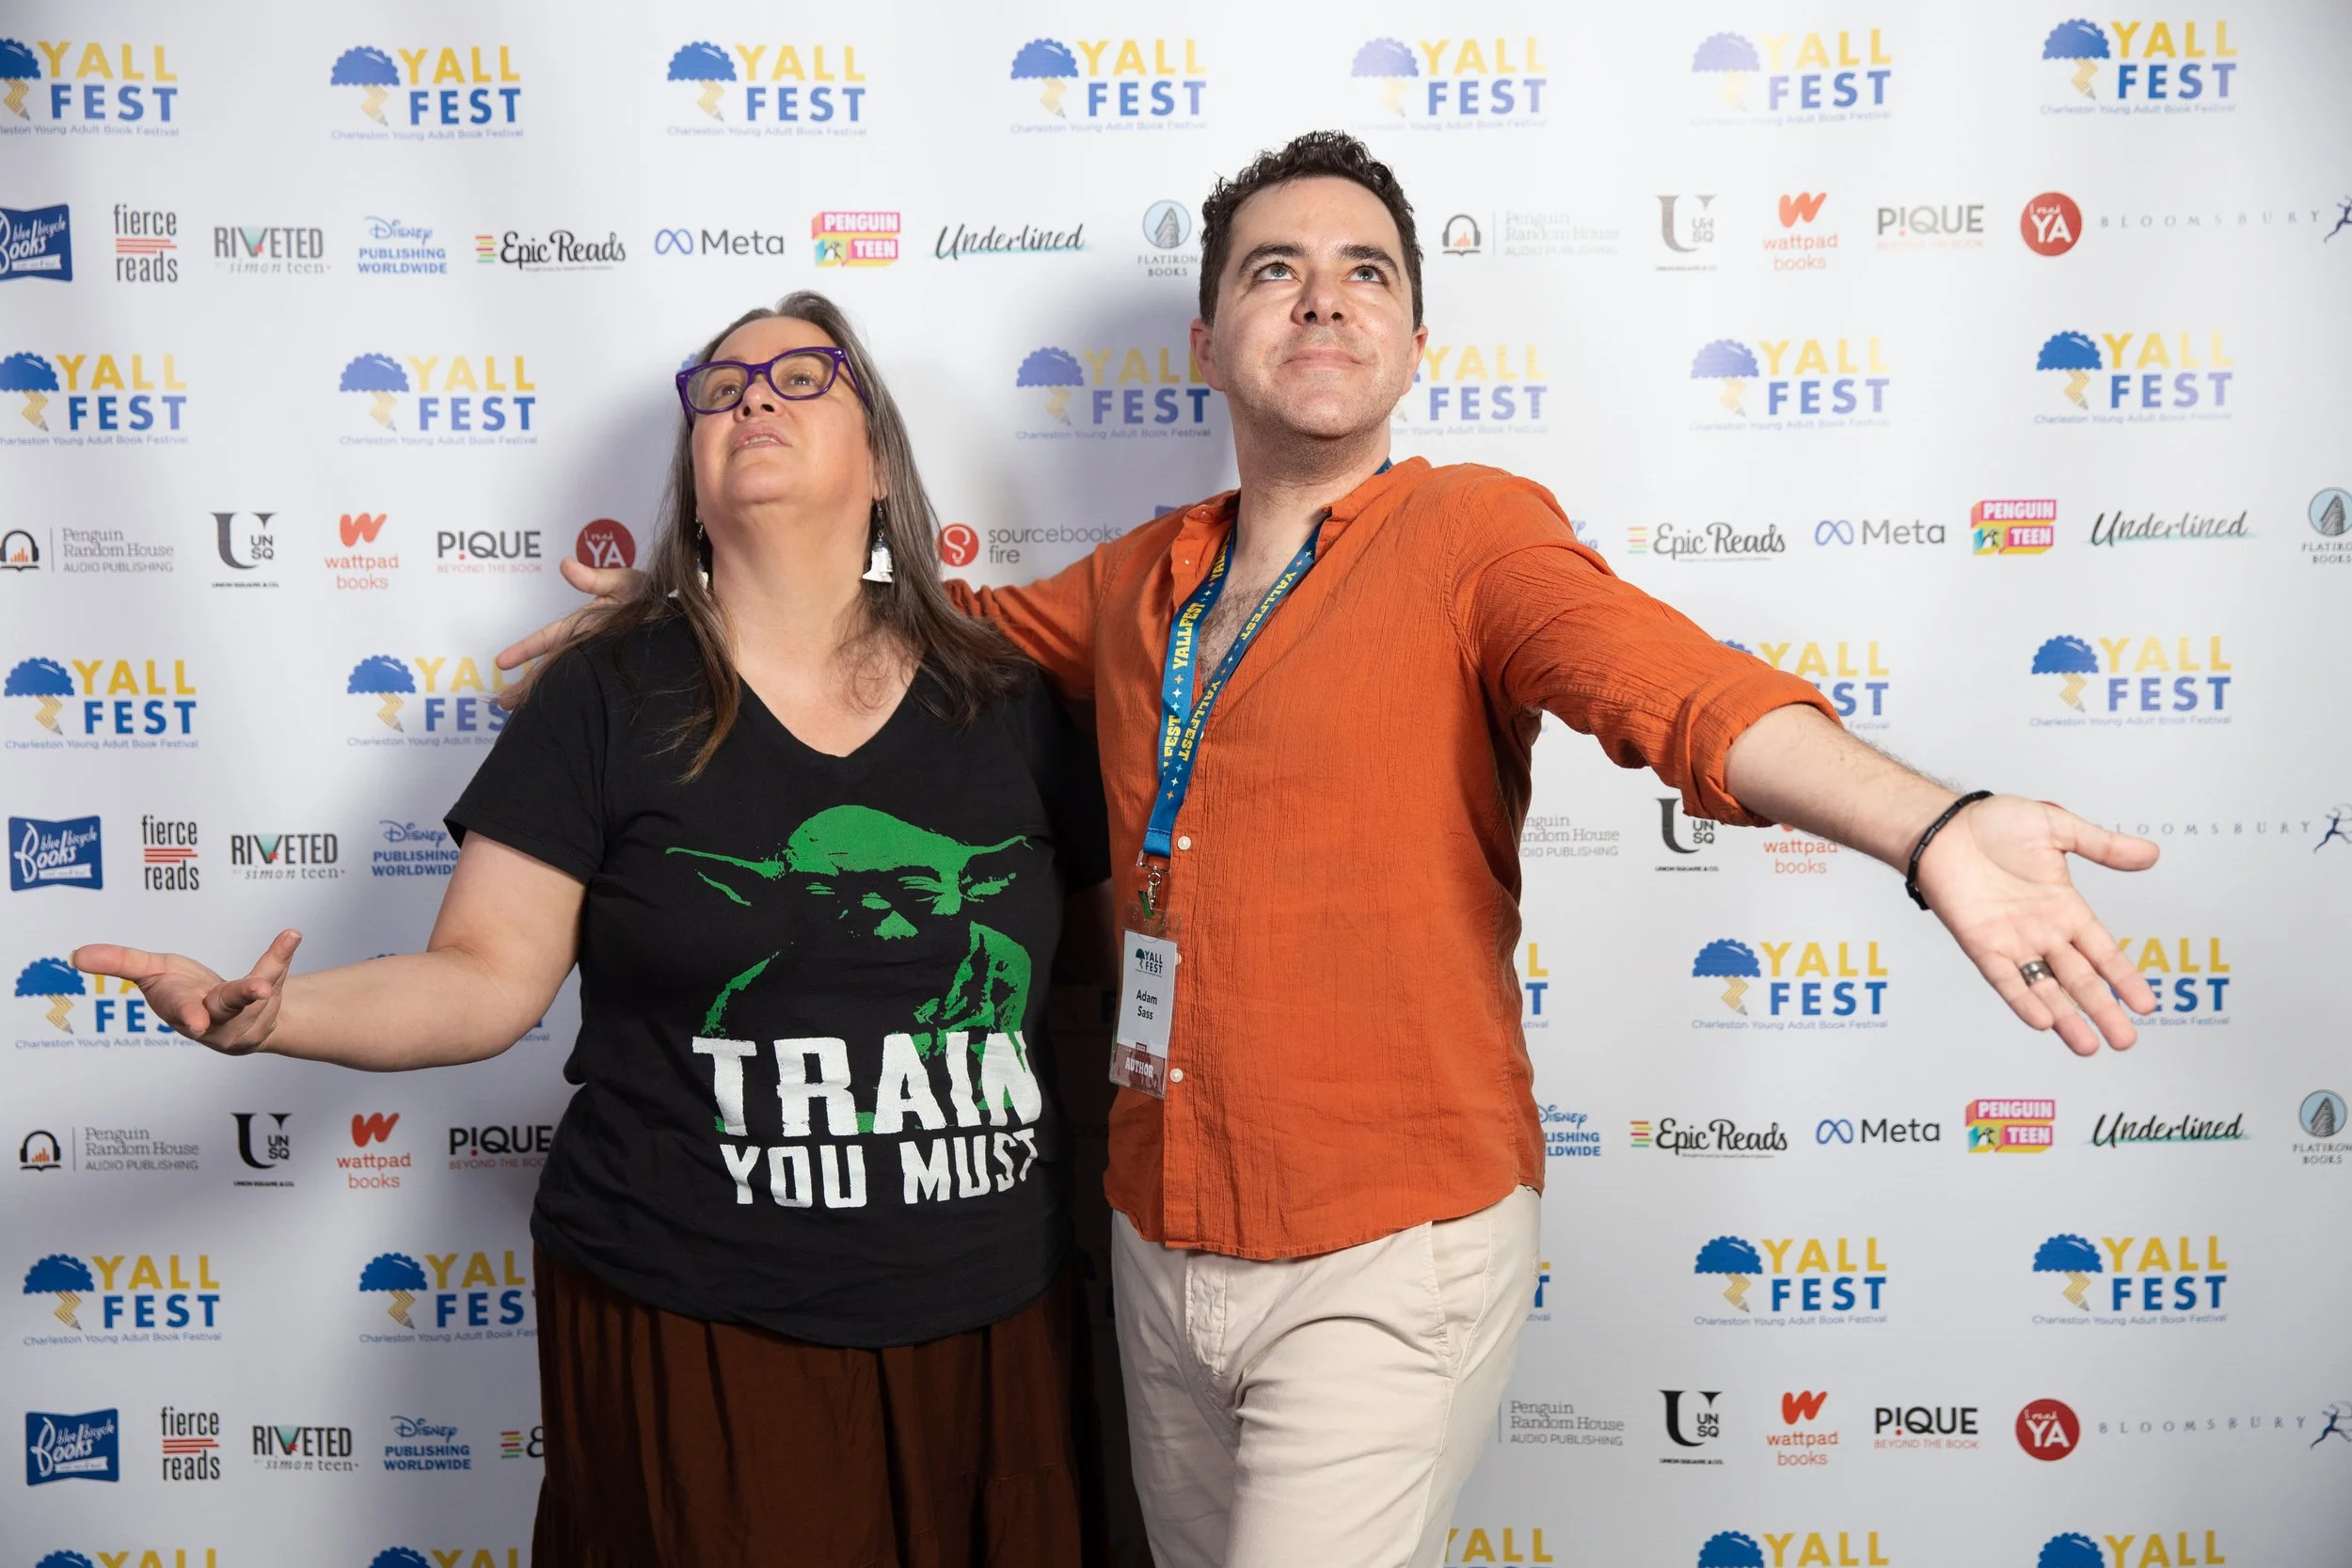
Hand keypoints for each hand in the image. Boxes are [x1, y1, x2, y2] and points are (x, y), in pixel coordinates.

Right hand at [71, 930, 302, 1054]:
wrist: (233, 1018)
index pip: (181, 1009)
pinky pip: (278, 977)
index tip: (197, 1023)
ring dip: (273, 966)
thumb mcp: (152, 971)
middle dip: (243, 997)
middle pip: (229, 1006)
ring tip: (288, 938)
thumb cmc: (185, 990)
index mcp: (181, 1008)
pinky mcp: (269, 1007)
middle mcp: (215, 1018)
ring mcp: (245, 1016)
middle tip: (261, 989)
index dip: (188, 1015)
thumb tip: (74, 955)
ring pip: (262, 987)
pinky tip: (292, 935)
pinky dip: (283, 955)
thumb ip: (119, 961)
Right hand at [494, 556, 648, 706]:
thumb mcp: (624, 582)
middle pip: (553, 668)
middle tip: (502, 703)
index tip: (501, 662)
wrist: (684, 614)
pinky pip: (597, 692)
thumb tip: (566, 564)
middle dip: (528, 685)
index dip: (526, 649)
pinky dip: (581, 704)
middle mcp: (588, 647)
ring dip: (548, 697)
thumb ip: (594, 579)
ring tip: (526, 717)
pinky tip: (568, 720)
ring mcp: (603, 663)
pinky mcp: (620, 676)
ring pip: (570, 682)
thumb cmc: (652, 593)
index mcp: (584, 626)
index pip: (550, 639)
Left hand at [1913, 796, 2158, 1054]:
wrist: (1943, 826)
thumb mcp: (2057, 827)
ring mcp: (2012, 941)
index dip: (2124, 978)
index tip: (2145, 1005)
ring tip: (2088, 1046)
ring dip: (2066, 1017)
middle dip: (2103, 1011)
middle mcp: (2042, 931)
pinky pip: (2005, 979)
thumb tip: (2151, 853)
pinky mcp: (1980, 944)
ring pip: (2045, 988)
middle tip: (2125, 1041)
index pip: (2103, 951)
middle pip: (2080, 979)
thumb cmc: (1993, 823)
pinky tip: (2042, 1022)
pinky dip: (2023, 999)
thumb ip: (2102, 845)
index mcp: (2064, 907)